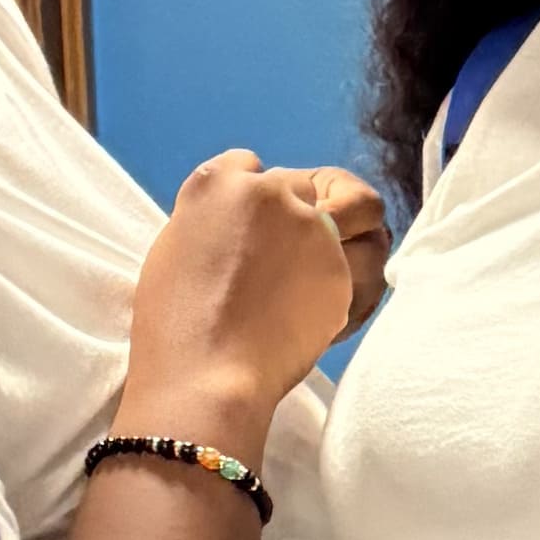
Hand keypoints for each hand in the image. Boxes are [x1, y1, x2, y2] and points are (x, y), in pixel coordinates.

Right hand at [123, 155, 385, 444]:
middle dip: (304, 211)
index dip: (257, 196)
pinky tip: (331, 305)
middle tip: (299, 251)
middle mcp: (265, 190)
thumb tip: (241, 230)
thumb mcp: (176, 252)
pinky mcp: (340, 261)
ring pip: (353, 207)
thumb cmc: (174, 328)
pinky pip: (365, 259)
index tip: (259, 225)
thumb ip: (213, 224)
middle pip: (302, 185)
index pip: (248, 166)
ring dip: (350, 230)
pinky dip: (355, 280)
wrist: (206, 373)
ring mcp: (307, 222)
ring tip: (338, 262)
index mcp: (213, 183)